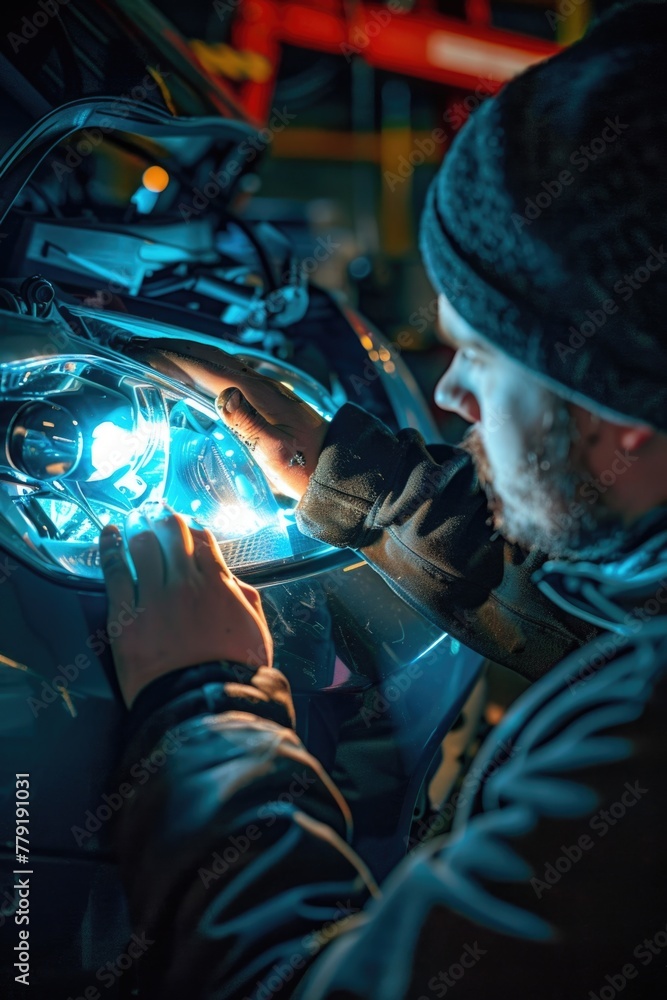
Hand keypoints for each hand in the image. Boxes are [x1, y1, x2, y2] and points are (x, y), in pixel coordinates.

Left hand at [99, 510, 272, 707]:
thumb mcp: (257, 630)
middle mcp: (186, 582)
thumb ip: (247, 598)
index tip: (188, 529)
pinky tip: (109, 532)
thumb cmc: (236, 672)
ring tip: (135, 520)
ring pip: (144, 545)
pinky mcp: (125, 616)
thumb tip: (232, 581)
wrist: (203, 704)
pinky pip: (115, 571)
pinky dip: (111, 546)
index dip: (194, 530)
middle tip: (157, 514)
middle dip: (166, 520)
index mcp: (218, 584)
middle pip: (173, 534)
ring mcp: (154, 597)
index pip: (204, 541)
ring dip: (140, 528)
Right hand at [126, 339, 326, 499]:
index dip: (171, 359)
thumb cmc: (307, 470)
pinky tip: (199, 376)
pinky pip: (230, 374)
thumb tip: (222, 394)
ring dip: (189, 354)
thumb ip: (249, 424)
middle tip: (141, 346)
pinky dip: (205, 368)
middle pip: (210, 356)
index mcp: (258, 394)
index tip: (142, 353)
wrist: (339, 471)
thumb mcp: (276, 454)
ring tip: (161, 354)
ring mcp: (266, 391)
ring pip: (220, 362)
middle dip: (174, 348)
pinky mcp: (270, 400)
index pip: (205, 368)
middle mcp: (261, 385)